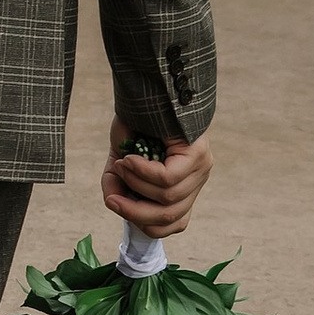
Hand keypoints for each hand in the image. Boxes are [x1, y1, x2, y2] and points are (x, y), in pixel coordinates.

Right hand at [103, 120, 211, 236]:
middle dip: (133, 212)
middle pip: (170, 217)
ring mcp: (201, 167)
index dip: (145, 224)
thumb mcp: (121, 164)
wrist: (144, 91)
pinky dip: (142, 173)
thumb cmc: (134, 126)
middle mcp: (197, 180)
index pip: (176, 223)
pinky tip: (130, 159)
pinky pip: (168, 178)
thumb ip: (117, 186)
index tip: (119, 205)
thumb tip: (113, 203)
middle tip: (112, 197)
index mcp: (183, 188)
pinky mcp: (198, 153)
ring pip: (167, 198)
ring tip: (121, 165)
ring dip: (135, 185)